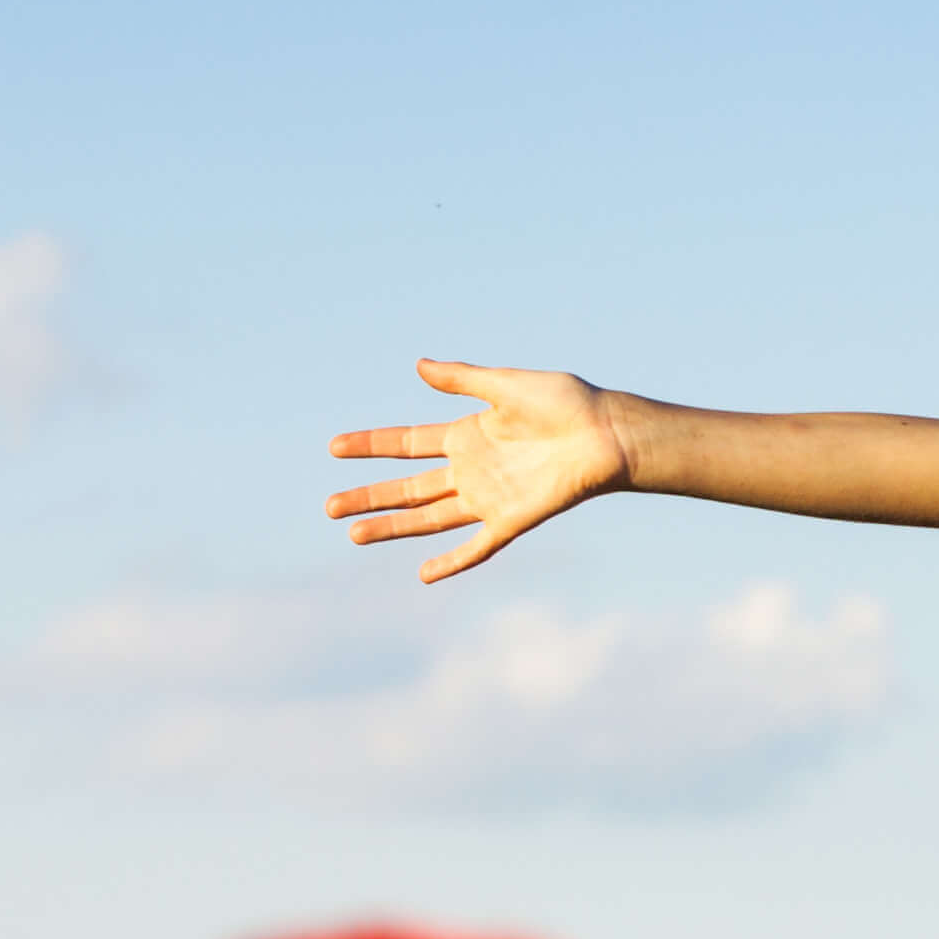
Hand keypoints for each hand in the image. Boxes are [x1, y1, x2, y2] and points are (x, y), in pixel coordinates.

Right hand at [326, 361, 627, 583]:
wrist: (609, 434)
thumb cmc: (567, 404)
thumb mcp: (508, 386)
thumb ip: (463, 379)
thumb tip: (418, 365)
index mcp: (468, 436)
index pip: (407, 444)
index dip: (372, 445)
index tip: (334, 447)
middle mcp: (473, 470)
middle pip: (409, 488)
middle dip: (370, 496)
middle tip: (330, 507)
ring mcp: (490, 498)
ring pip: (430, 518)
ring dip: (393, 527)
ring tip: (353, 534)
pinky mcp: (513, 520)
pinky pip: (478, 547)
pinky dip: (453, 561)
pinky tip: (424, 574)